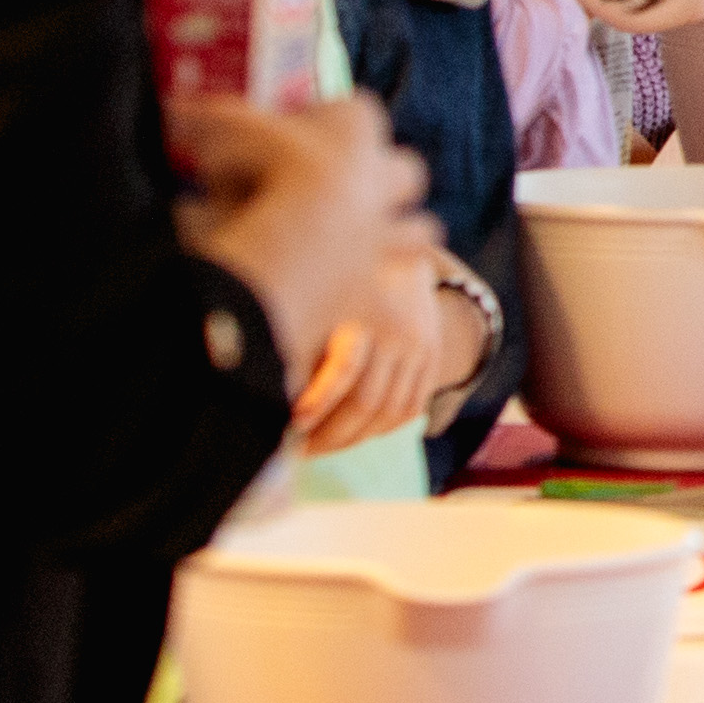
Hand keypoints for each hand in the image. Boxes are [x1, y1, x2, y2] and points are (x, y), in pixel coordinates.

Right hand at [173, 92, 438, 397]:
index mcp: (355, 130)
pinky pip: (390, 309)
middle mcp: (382, 182)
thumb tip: (174, 108)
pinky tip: (358, 316)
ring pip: (420, 232)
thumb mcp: (224, 131)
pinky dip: (378, 313)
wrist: (294, 248)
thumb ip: (204, 118)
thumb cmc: (261, 172)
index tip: (289, 132)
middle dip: (387, 179)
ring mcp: (384, 240)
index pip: (355, 110)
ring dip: (400, 238)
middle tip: (348, 189)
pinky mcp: (374, 296)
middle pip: (407, 171)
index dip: (325, 119)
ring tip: (365, 247)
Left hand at [282, 226, 452, 454]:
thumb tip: (271, 391)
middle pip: (367, 401)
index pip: (344, 374)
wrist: (395, 253)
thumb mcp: (320, 297)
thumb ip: (304, 340)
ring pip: (390, 412)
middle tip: (299, 449)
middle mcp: (398, 330)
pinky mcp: (432, 356)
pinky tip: (357, 435)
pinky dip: (384, 429)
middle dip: (330, 434)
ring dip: (355, 439)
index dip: (317, 406)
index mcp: (365, 310)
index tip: (291, 426)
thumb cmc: (341, 278)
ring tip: (322, 446)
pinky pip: (411, 408)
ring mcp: (420, 346)